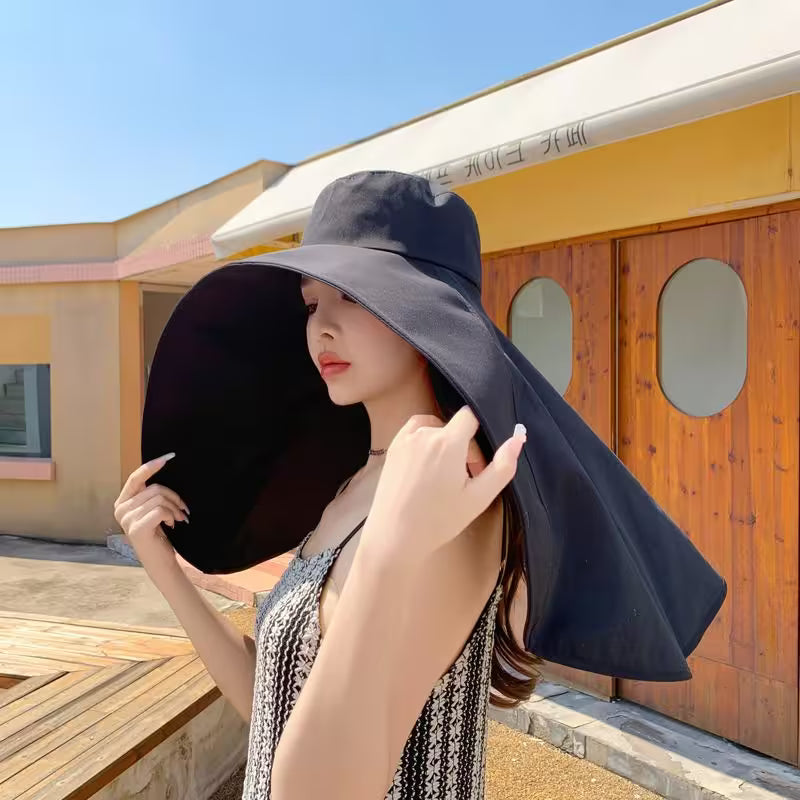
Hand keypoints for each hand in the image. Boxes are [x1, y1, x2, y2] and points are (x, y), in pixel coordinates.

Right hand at [113, 453, 189, 571]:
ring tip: (178, 518)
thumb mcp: (152, 510)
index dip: (152, 466)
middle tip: (182, 509)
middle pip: (154, 488)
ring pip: (159, 498)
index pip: (136, 477)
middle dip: (174, 497)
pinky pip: (160, 510)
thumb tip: (161, 467)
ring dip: (174, 508)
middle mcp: (121, 509)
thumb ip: (150, 494)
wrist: (160, 563)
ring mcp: (126, 519)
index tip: (169, 457)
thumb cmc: (158, 534)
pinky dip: (171, 515)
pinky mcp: (136, 529)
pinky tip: (171, 524)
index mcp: (123, 502)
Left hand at [362, 407, 525, 563]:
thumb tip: (518, 438)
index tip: (480, 461)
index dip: (481, 433)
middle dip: (465, 447)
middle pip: (454, 426)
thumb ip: (502, 466)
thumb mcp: (479, 497)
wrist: (395, 536)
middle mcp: (425, 433)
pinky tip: (427, 468)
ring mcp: (405, 439)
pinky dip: (426, 442)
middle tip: (467, 479)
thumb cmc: (439, 520)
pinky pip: (415, 432)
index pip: (470, 415)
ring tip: (446, 475)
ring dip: (445, 444)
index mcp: (448, 442)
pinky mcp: (393, 448)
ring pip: (435, 428)